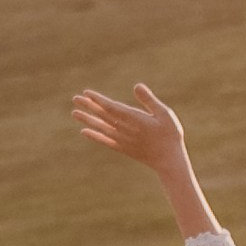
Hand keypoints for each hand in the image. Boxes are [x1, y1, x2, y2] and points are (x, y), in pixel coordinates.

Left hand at [73, 82, 187, 177]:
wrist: (169, 160)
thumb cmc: (170, 135)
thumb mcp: (165, 114)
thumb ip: (149, 100)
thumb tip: (137, 86)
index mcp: (135, 119)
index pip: (112, 108)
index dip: (98, 100)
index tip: (86, 93)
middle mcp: (125, 130)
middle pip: (103, 116)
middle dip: (89, 106)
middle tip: (75, 98)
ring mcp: (123, 140)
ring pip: (102, 128)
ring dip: (88, 120)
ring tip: (74, 113)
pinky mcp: (123, 148)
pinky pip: (105, 141)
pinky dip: (94, 136)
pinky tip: (84, 131)